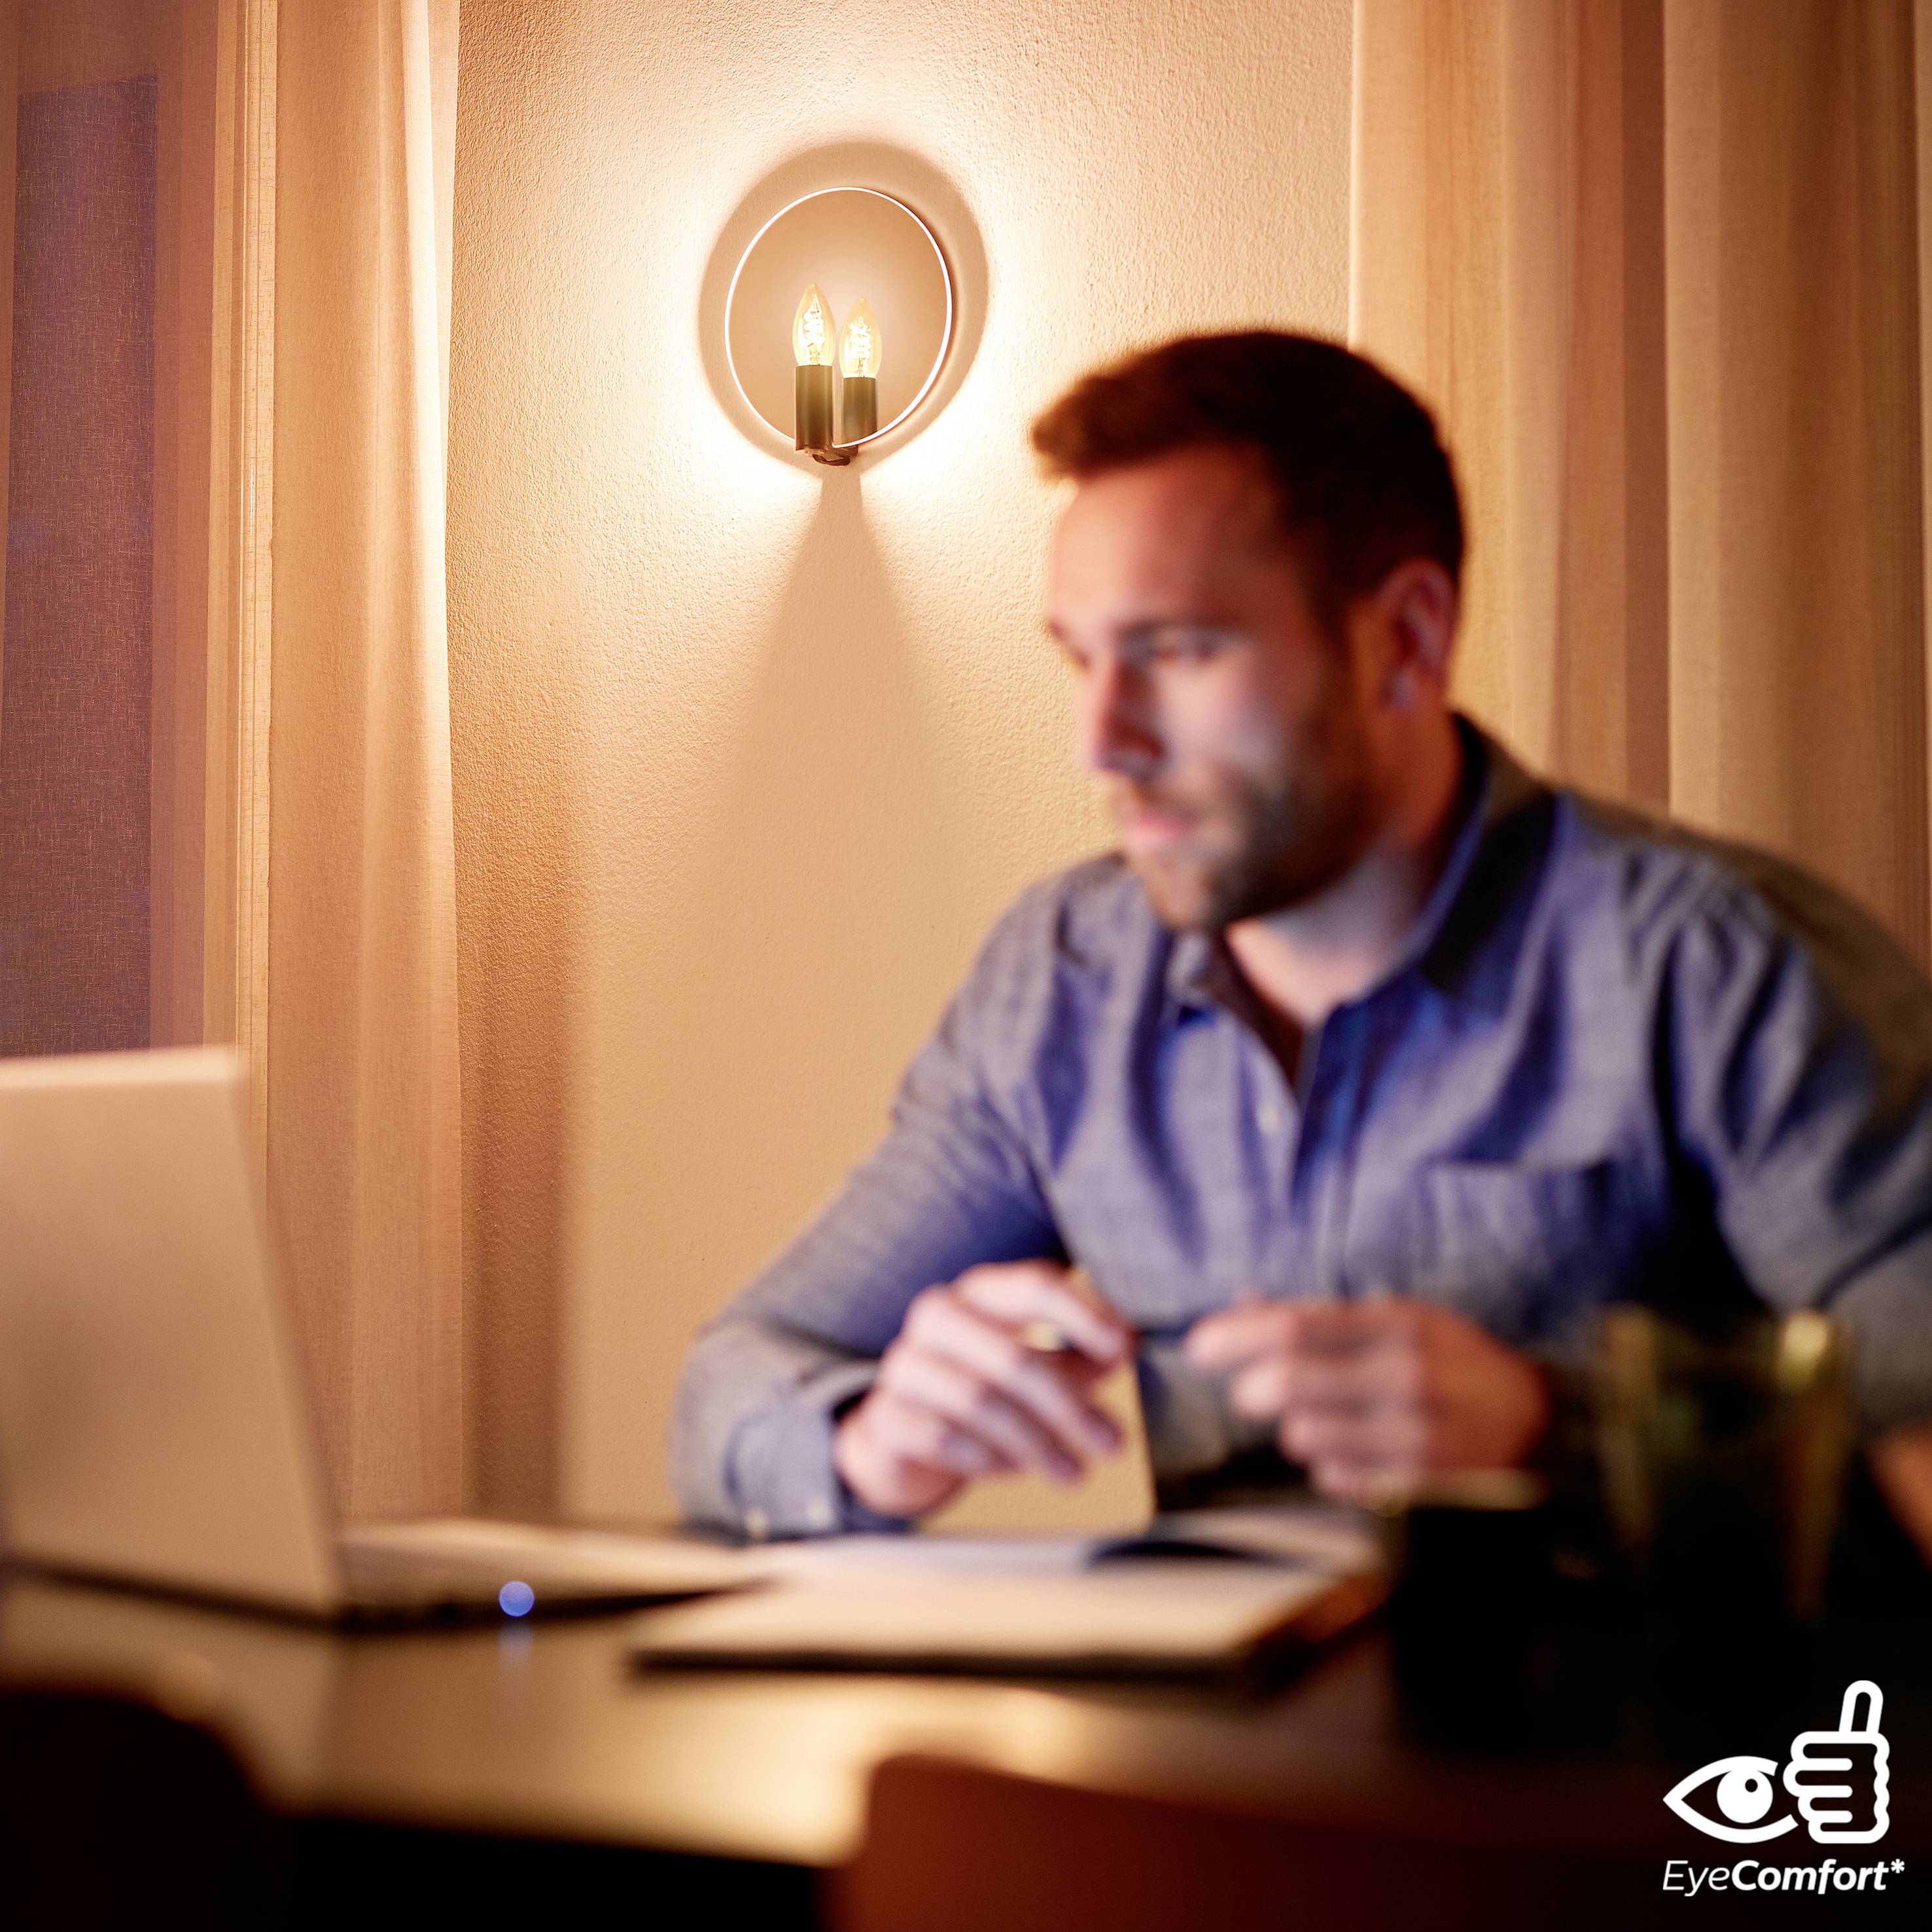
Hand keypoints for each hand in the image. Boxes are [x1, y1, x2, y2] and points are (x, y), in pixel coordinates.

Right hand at [834, 1261, 1133, 1519]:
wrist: (904, 1430)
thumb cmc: (986, 1384)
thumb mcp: (1040, 1363)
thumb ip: (1083, 1355)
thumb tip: (1126, 1348)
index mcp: (982, 1292)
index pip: (1034, 1287)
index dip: (1082, 1317)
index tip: (1124, 1350)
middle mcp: (938, 1316)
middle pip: (1012, 1357)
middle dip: (1069, 1405)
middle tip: (1112, 1444)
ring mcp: (905, 1364)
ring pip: (980, 1403)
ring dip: (1036, 1444)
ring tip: (1074, 1471)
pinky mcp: (887, 1416)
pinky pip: (944, 1438)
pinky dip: (988, 1459)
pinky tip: (1015, 1470)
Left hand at [1184, 1294, 1549, 1502]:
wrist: (1547, 1428)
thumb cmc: (1457, 1367)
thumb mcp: (1401, 1322)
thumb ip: (1322, 1317)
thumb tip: (1244, 1301)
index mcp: (1400, 1326)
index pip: (1297, 1327)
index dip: (1237, 1336)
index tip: (1198, 1345)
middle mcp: (1407, 1377)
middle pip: (1292, 1382)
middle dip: (1253, 1388)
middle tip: (1247, 1393)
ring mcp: (1416, 1436)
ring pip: (1306, 1435)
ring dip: (1295, 1429)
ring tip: (1320, 1421)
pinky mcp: (1420, 1487)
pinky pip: (1337, 1479)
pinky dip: (1329, 1465)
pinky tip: (1352, 1452)